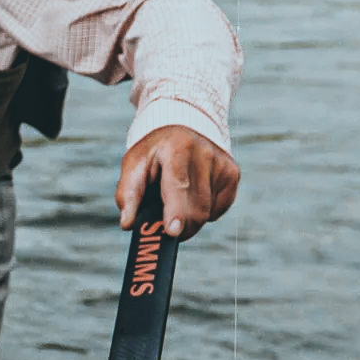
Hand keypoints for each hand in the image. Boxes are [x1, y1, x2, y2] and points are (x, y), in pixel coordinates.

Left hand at [115, 125, 239, 240]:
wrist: (182, 128)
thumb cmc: (154, 153)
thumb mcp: (134, 165)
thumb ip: (128, 195)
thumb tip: (127, 224)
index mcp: (177, 149)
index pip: (178, 185)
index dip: (176, 212)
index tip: (173, 231)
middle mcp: (204, 154)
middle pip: (196, 209)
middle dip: (180, 227)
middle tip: (166, 227)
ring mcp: (222, 164)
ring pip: (207, 213)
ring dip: (190, 218)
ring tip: (177, 198)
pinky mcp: (232, 174)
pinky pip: (217, 209)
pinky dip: (203, 210)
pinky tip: (193, 193)